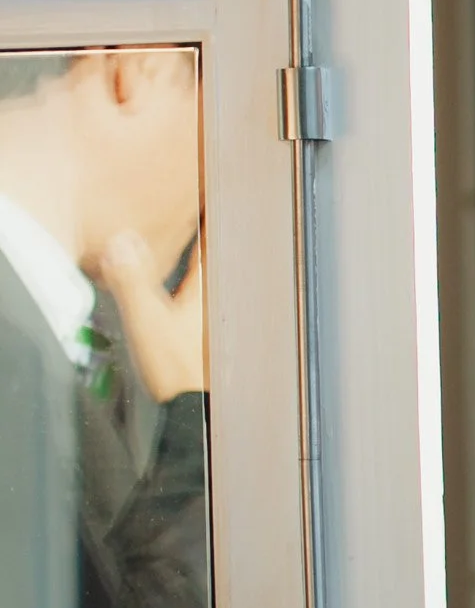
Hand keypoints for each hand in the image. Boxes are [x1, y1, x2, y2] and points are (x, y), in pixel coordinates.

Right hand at [91, 229, 205, 400]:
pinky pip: (210, 305)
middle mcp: (219, 303)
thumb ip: (133, 281)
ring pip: (217, 283)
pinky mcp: (211, 342)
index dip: (210, 219)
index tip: (211, 195)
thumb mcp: (148, 320)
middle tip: (209, 212)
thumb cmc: (178, 369)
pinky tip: (194, 298)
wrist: (196, 413)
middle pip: (220, 260)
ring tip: (206, 245)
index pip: (212, 244)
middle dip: (214, 238)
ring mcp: (217, 322)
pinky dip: (204, 292)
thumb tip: (121, 242)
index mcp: (207, 291)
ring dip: (211, 265)